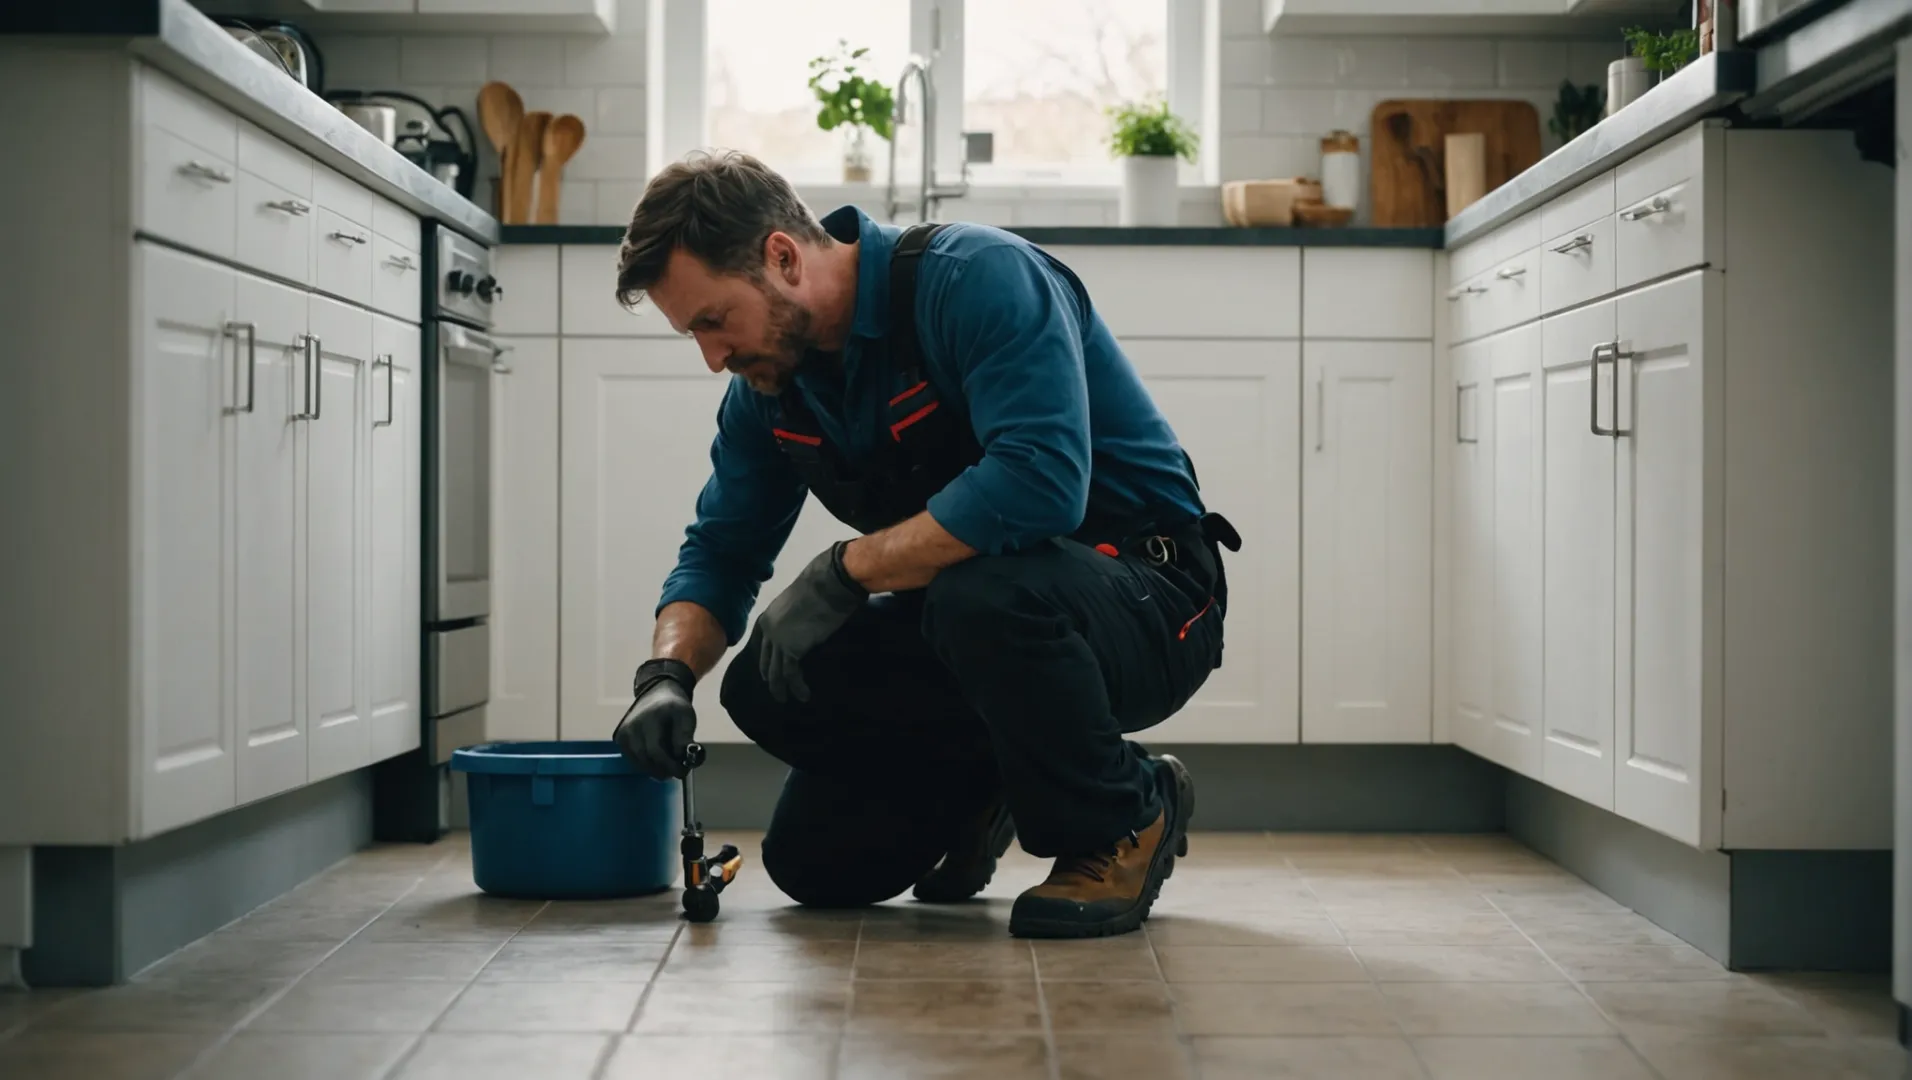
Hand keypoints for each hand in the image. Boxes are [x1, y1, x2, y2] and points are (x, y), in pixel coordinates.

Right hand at [613, 658, 697, 778]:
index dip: (669, 765)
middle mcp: (632, 725)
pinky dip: (645, 764)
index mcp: (650, 717)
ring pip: (638, 762)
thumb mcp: (686, 716)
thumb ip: (685, 737)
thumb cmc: (674, 707)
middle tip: (677, 772)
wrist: (657, 693)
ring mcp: (623, 732)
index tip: (683, 772)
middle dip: (663, 770)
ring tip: (669, 766)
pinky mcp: (620, 738)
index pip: (655, 750)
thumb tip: (684, 758)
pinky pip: (632, 759)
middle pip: (645, 758)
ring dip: (655, 769)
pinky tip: (657, 761)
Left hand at [755, 541, 867, 702]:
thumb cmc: (822, 587)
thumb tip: (807, 624)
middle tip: (776, 689)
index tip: (769, 671)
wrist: (828, 585)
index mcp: (769, 616)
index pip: (762, 644)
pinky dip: (797, 687)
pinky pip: (790, 674)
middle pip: (766, 659)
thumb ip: (798, 617)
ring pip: (775, 671)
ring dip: (780, 688)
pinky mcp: (791, 649)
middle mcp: (768, 629)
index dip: (766, 659)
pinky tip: (803, 695)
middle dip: (769, 676)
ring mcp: (777, 640)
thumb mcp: (802, 603)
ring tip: (785, 700)